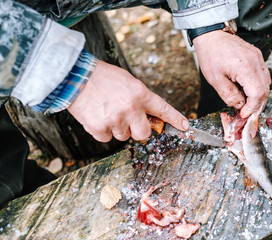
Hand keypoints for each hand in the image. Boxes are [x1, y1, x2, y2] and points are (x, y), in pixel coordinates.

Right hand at [67, 60, 188, 141]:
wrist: (75, 76)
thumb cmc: (102, 77)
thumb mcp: (128, 82)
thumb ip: (140, 99)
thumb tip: (148, 116)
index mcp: (140, 94)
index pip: (163, 109)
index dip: (176, 119)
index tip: (185, 127)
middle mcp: (131, 109)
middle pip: (144, 134)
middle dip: (139, 131)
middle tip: (129, 122)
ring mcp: (115, 120)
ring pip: (123, 136)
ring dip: (117, 128)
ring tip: (107, 111)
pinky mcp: (99, 128)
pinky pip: (106, 138)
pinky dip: (102, 130)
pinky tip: (97, 116)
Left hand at [193, 30, 270, 117]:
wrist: (211, 35)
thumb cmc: (211, 54)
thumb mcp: (215, 79)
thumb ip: (229, 95)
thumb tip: (240, 105)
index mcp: (244, 67)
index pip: (257, 93)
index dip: (252, 107)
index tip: (244, 114)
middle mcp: (255, 61)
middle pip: (265, 89)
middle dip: (257, 104)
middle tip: (247, 112)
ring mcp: (258, 57)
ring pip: (267, 82)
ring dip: (259, 95)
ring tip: (247, 103)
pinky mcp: (257, 55)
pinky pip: (263, 74)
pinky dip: (259, 85)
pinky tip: (249, 90)